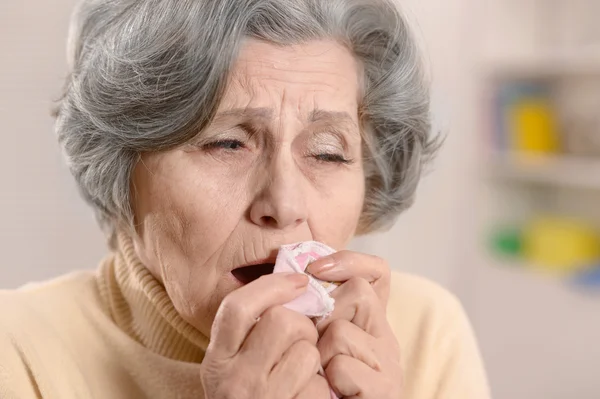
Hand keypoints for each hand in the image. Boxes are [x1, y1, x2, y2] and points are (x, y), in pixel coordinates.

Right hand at [200, 272, 330, 398]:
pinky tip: (308, 395)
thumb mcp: (235, 367)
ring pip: (306, 350)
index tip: (298, 281)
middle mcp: (232, 380)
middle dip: (301, 325)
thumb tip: (294, 286)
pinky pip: (319, 385)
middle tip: (300, 341)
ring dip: (313, 358)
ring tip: (302, 374)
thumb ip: (251, 333)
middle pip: (282, 321)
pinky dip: (322, 388)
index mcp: (216, 361)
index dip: (271, 286)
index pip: (237, 308)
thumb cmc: (251, 398)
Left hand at [308, 251, 402, 397]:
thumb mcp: (317, 343)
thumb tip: (295, 276)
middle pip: (356, 293)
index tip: (315, 269)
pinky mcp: (386, 390)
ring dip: (320, 354)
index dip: (350, 261)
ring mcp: (389, 364)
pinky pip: (342, 366)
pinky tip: (333, 392)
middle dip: (326, 316)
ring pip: (341, 331)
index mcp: (371, 323)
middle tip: (318, 347)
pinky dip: (329, 381)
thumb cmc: (319, 386)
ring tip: (323, 376)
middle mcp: (386, 338)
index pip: (376, 272)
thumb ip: (315, 314)